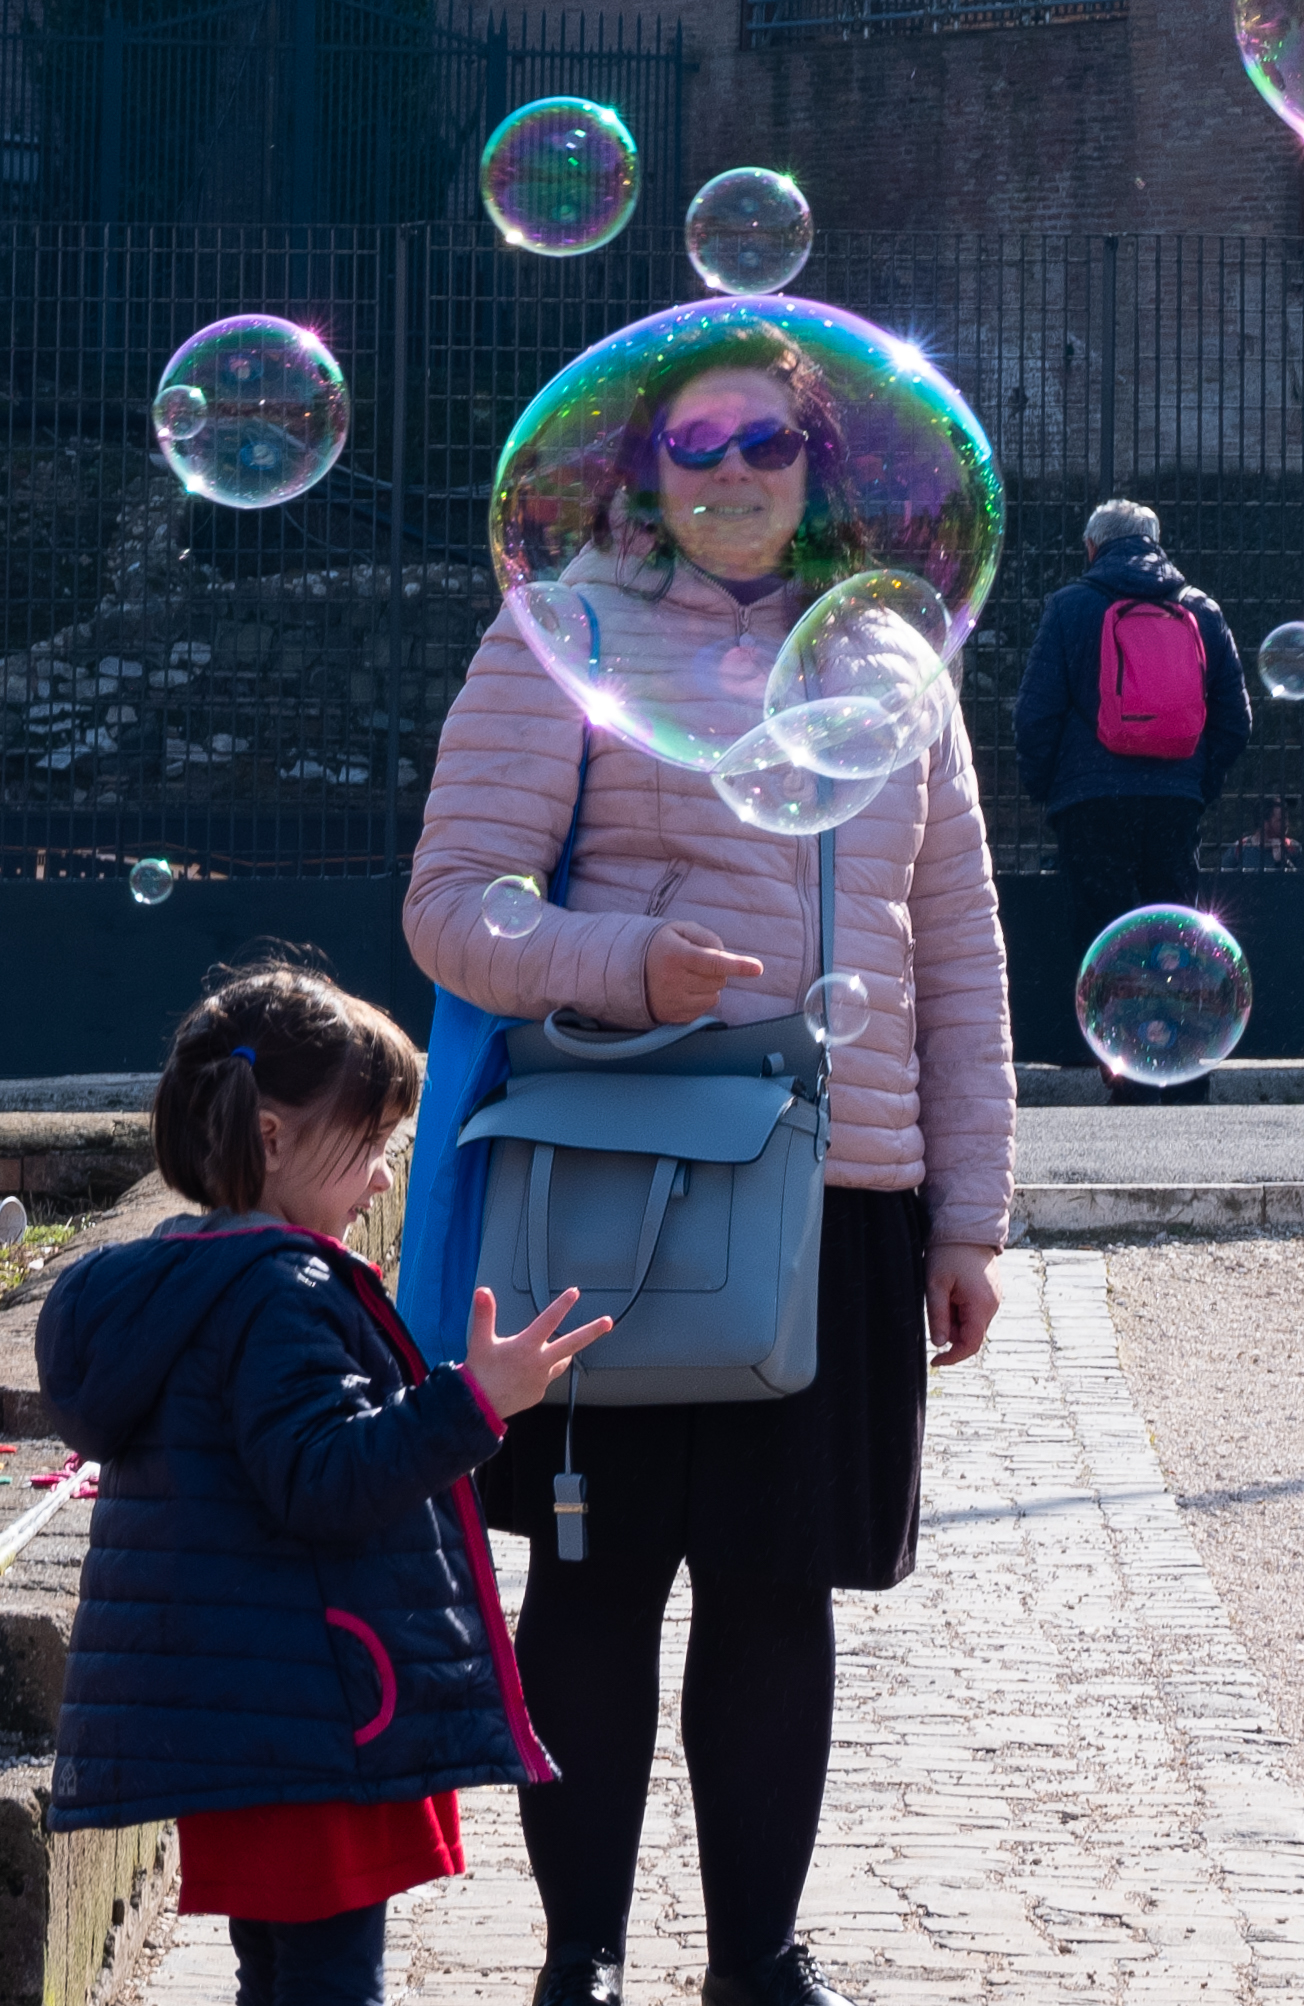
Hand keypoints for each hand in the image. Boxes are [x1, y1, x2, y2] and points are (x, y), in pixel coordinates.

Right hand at [463, 1286, 610, 1418]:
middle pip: (571, 1343)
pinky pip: (545, 1378)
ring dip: (564, 1353)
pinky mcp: (539, 1393)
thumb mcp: (480, 1340)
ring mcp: (542, 1379)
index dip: (562, 1305)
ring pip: (560, 1362)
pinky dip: (541, 1372)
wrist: (478, 1407)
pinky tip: (527, 1373)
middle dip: (592, 1331)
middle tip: (608, 1322)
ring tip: (567, 1349)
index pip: (548, 1320)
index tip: (574, 1293)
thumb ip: (484, 1314)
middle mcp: (539, 1362)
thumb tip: (483, 1291)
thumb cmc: (480, 1373)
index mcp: (526, 1346)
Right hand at [645, 921, 763, 1024]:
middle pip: (719, 980)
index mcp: (676, 955)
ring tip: (687, 977)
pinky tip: (683, 990)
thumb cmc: (660, 945)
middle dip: (715, 971)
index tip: (757, 968)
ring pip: (714, 996)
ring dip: (708, 986)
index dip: (737, 965)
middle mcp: (673, 981)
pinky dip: (700, 999)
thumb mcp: (679, 930)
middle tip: (696, 963)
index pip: (713, 962)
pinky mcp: (673, 1017)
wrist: (626, 969)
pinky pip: (703, 1010)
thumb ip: (706, 937)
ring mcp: (673, 1002)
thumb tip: (725, 956)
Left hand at [925, 1244, 1001, 1366]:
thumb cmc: (948, 1253)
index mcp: (981, 1305)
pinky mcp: (990, 1291)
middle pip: (969, 1334)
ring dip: (953, 1316)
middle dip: (949, 1328)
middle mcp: (993, 1304)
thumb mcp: (935, 1285)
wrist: (966, 1226)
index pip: (970, 1345)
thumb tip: (940, 1344)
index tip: (935, 1361)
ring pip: (970, 1322)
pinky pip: (974, 1309)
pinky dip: (959, 1307)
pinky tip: (951, 1288)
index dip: (952, 1357)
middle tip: (935, 1302)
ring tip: (943, 1290)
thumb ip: (938, 1316)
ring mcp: (994, 1298)